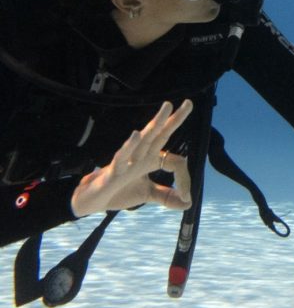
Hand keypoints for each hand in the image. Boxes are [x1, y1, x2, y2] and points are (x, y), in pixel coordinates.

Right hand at [70, 100, 193, 216]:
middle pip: (161, 134)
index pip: (175, 162)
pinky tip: (136, 134)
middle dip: (175, 119)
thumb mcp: (147, 194)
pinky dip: (129, 146)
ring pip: (145, 139)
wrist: (90, 202)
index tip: (187, 197)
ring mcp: (128, 161)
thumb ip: (166, 196)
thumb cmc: (118, 192)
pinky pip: (121, 156)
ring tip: (167, 106)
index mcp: (151, 159)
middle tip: (189, 103)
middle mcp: (142, 156)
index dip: (184, 179)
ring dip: (156, 123)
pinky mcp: (112, 171)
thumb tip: (189, 203)